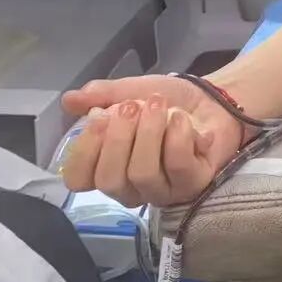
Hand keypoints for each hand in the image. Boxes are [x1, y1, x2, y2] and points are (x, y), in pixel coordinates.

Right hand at [59, 74, 246, 207]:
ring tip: (158, 105)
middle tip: (132, 106)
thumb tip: (69, 99)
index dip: (84, 151)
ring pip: (142, 174)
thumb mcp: (130, 91)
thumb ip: (101, 96)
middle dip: (118, 138)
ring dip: (149, 132)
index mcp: (108, 167)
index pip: (78, 179)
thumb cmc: (166, 102)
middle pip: (110, 180)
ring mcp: (162, 190)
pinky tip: (181, 119)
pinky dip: (176, 134)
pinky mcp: (192, 184)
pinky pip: (176, 164)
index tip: (97, 117)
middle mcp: (131, 187)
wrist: (211, 99)